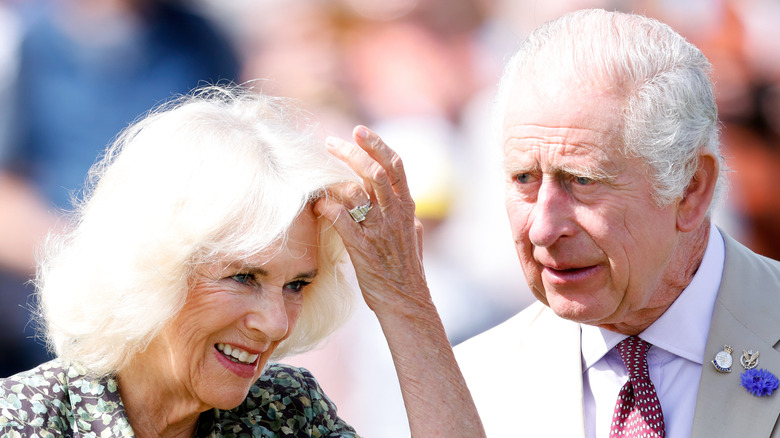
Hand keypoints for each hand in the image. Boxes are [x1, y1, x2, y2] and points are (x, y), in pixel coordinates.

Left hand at [314, 125, 430, 313]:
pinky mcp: (363, 249)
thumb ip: (407, 218)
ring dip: (335, 178)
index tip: (359, 131)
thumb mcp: (414, 238)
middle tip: (330, 142)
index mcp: (407, 209)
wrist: (406, 303)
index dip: (377, 144)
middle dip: (352, 152)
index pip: (395, 166)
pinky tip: (317, 204)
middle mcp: (395, 215)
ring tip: (317, 173)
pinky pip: (343, 221)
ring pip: (358, 191)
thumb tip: (406, 206)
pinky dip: (329, 208)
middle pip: (375, 171)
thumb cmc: (406, 272)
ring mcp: (379, 231)